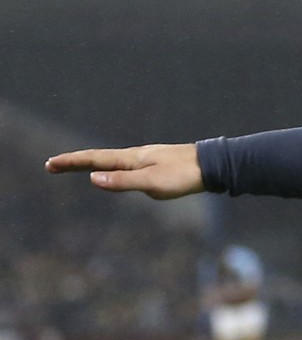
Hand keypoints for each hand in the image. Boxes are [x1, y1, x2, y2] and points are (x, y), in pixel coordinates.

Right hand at [45, 143, 204, 199]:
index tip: (50, 164)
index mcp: (132, 159)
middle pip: (100, 158)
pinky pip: (127, 166)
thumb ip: (123, 182)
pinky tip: (117, 172)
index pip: (95, 160)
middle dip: (75, 162)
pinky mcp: (158, 165)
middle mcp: (136, 156)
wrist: (213, 166)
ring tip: (76, 165)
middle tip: (52, 165)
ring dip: (92, 163)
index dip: (71, 162)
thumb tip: (94, 179)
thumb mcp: (152, 183)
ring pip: (113, 161)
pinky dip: (111, 168)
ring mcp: (147, 159)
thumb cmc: (183, 175)